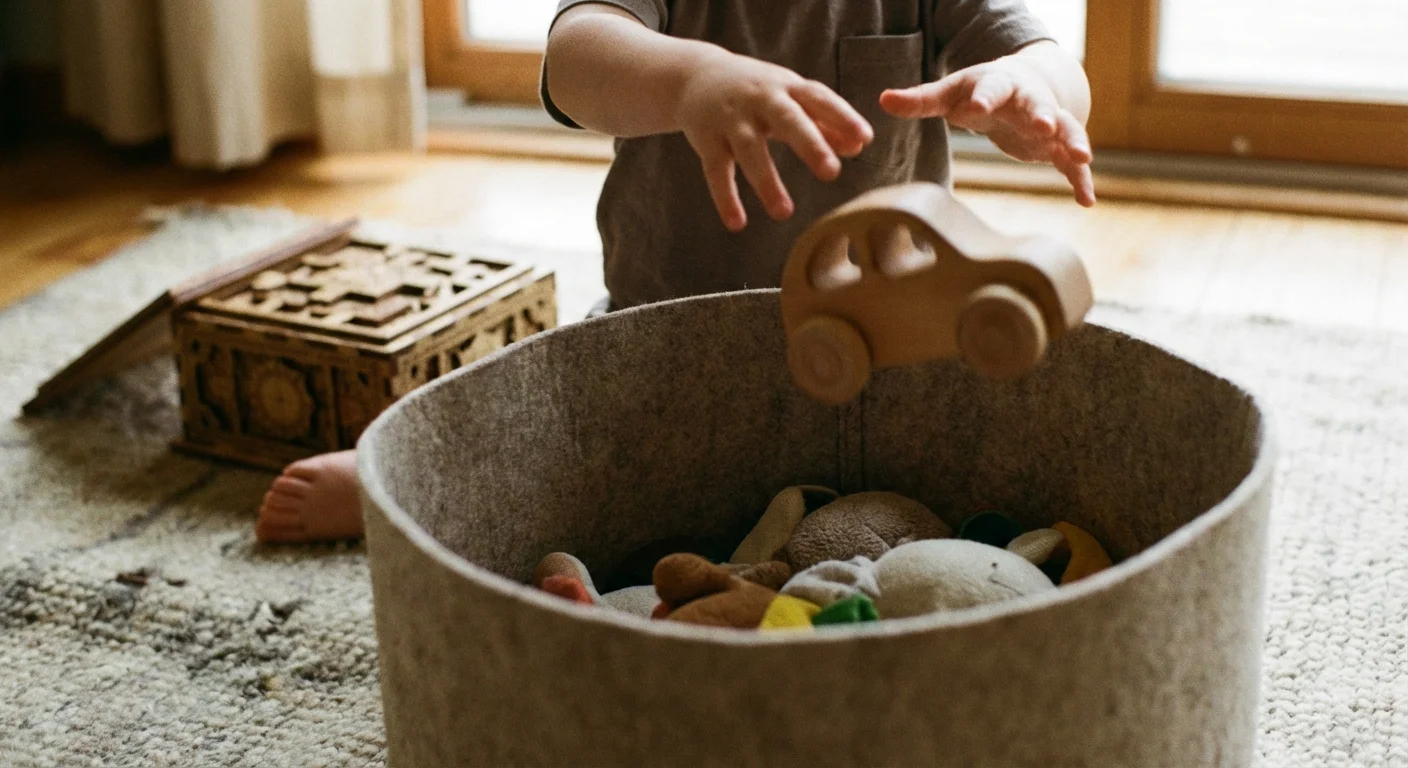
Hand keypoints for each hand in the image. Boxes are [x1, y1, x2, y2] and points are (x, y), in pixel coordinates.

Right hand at [676, 50, 873, 230]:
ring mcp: (731, 119)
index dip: (842, 117)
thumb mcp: (789, 98)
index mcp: (787, 87)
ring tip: (784, 214)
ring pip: (750, 150)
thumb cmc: (755, 91)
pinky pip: (717, 171)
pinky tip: (737, 224)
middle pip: (787, 120)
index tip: (864, 139)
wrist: (695, 75)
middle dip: (809, 145)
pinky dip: (725, 198)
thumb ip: (823, 122)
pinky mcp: (706, 139)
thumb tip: (858, 147)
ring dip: (767, 182)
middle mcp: (760, 98)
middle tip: (831, 173)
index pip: (819, 98)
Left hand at [880, 55, 1095, 206]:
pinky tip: (1087, 201)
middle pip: (1038, 104)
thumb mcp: (950, 93)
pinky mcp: (1055, 147)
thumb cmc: (979, 90)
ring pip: (1066, 130)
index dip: (983, 96)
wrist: (1023, 84)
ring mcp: (1047, 123)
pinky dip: (1080, 180)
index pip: (991, 88)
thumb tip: (882, 100)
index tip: (976, 106)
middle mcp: (1028, 100)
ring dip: (1073, 143)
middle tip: (1045, 125)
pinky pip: (1071, 165)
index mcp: (998, 85)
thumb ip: (920, 100)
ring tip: (1081, 159)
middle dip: (1042, 115)